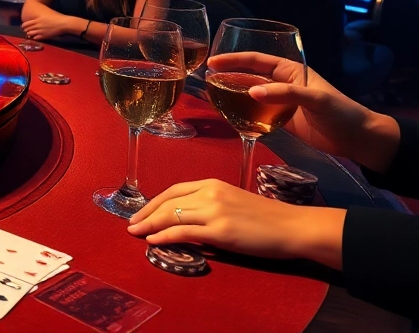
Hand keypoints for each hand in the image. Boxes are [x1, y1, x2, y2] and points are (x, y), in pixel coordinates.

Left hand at [20, 10, 81, 40]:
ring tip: (31, 34)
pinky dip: (34, 38)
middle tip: (27, 31)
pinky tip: (36, 37)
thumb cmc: (56, 18)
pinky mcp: (44, 36)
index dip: (23, 26)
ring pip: (30, 34)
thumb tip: (36, 19)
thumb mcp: (46, 15)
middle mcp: (38, 25)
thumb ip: (40, 18)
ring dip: (29, 34)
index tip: (24, 27)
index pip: (26, 23)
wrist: (62, 23)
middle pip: (27, 29)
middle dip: (26, 30)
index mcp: (38, 19)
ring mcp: (40, 31)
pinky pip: (36, 38)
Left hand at [127, 179, 344, 268]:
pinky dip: (164, 236)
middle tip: (131, 225)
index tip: (140, 212)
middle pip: (167, 202)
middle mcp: (210, 193)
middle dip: (145, 213)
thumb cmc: (268, 217)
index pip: (173, 190)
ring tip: (135, 234)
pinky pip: (183, 232)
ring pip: (171, 216)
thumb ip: (210, 206)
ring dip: (149, 225)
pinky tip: (152, 241)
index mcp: (212, 184)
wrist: (294, 226)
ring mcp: (214, 211)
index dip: (153, 202)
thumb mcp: (233, 202)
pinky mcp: (220, 231)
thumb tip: (187, 219)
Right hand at [209, 52, 398, 171]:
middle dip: (228, 77)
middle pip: (249, 76)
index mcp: (290, 71)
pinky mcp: (281, 120)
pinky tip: (229, 116)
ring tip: (212, 98)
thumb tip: (251, 92)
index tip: (212, 63)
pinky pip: (257, 114)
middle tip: (206, 81)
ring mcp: (281, 102)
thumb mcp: (314, 99)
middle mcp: (282, 83)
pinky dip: (242, 114)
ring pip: (250, 95)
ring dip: (232, 95)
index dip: (233, 60)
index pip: (256, 60)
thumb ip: (284, 94)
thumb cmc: (340, 112)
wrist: (357, 139)